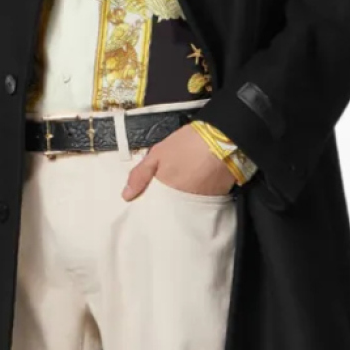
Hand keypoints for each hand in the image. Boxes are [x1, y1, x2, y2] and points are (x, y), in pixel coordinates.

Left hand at [121, 124, 235, 200]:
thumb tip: (126, 196)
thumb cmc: (187, 144)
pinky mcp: (216, 200)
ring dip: (182, 204)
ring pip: (186, 209)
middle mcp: (182, 202)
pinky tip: (197, 192)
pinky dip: (198, 200)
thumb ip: (140, 175)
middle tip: (164, 202)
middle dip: (167, 208)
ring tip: (181, 197)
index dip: (151, 207)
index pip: (154, 209)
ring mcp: (200, 202)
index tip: (148, 205)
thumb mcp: (157, 154)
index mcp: (166, 192)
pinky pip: (202, 205)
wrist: (224, 138)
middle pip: (171, 211)